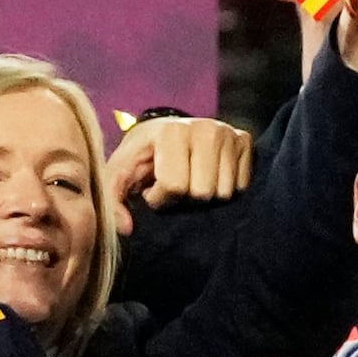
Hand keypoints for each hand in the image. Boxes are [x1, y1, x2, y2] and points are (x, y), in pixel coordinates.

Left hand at [105, 113, 251, 225]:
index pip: (175, 185)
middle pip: (203, 192)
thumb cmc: (140, 157)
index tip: (152, 190)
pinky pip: (241, 185)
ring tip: (190, 180)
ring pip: (224, 192)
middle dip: (184, 198)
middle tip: (174, 186)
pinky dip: (223, 188)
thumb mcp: (119, 175)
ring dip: (205, 196)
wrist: (163, 131)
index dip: (160, 198)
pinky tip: (208, 176)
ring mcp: (228, 133)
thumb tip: (126, 229)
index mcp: (172, 132)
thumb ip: (112, 201)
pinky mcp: (245, 140)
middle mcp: (205, 127)